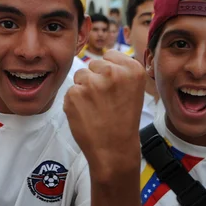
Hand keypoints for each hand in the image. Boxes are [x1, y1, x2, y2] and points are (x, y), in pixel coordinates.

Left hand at [64, 50, 144, 180]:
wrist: (114, 150)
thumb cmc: (124, 120)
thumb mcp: (134, 90)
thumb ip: (120, 70)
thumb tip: (102, 57)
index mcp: (132, 69)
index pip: (110, 55)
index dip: (109, 72)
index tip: (114, 88)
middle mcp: (113, 72)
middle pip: (93, 63)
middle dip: (96, 79)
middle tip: (105, 101)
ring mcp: (92, 83)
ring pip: (80, 76)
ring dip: (84, 89)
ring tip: (96, 108)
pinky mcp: (74, 94)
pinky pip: (71, 90)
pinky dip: (75, 102)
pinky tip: (86, 114)